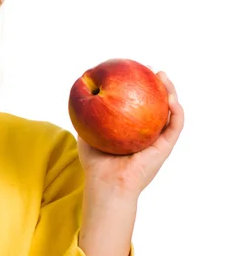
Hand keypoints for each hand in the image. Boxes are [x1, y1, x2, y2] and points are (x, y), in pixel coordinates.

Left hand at [77, 71, 183, 197]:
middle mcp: (147, 133)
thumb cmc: (95, 164)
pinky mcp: (165, 148)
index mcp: (132, 130)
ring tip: (164, 77)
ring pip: (171, 112)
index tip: (136, 71)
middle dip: (159, 86)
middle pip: (157, 105)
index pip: (139, 105)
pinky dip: (176, 112)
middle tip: (153, 70)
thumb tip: (78, 95)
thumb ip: (85, 116)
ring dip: (171, 93)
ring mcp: (157, 140)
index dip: (141, 88)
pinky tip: (171, 99)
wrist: (106, 184)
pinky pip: (175, 127)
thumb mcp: (86, 133)